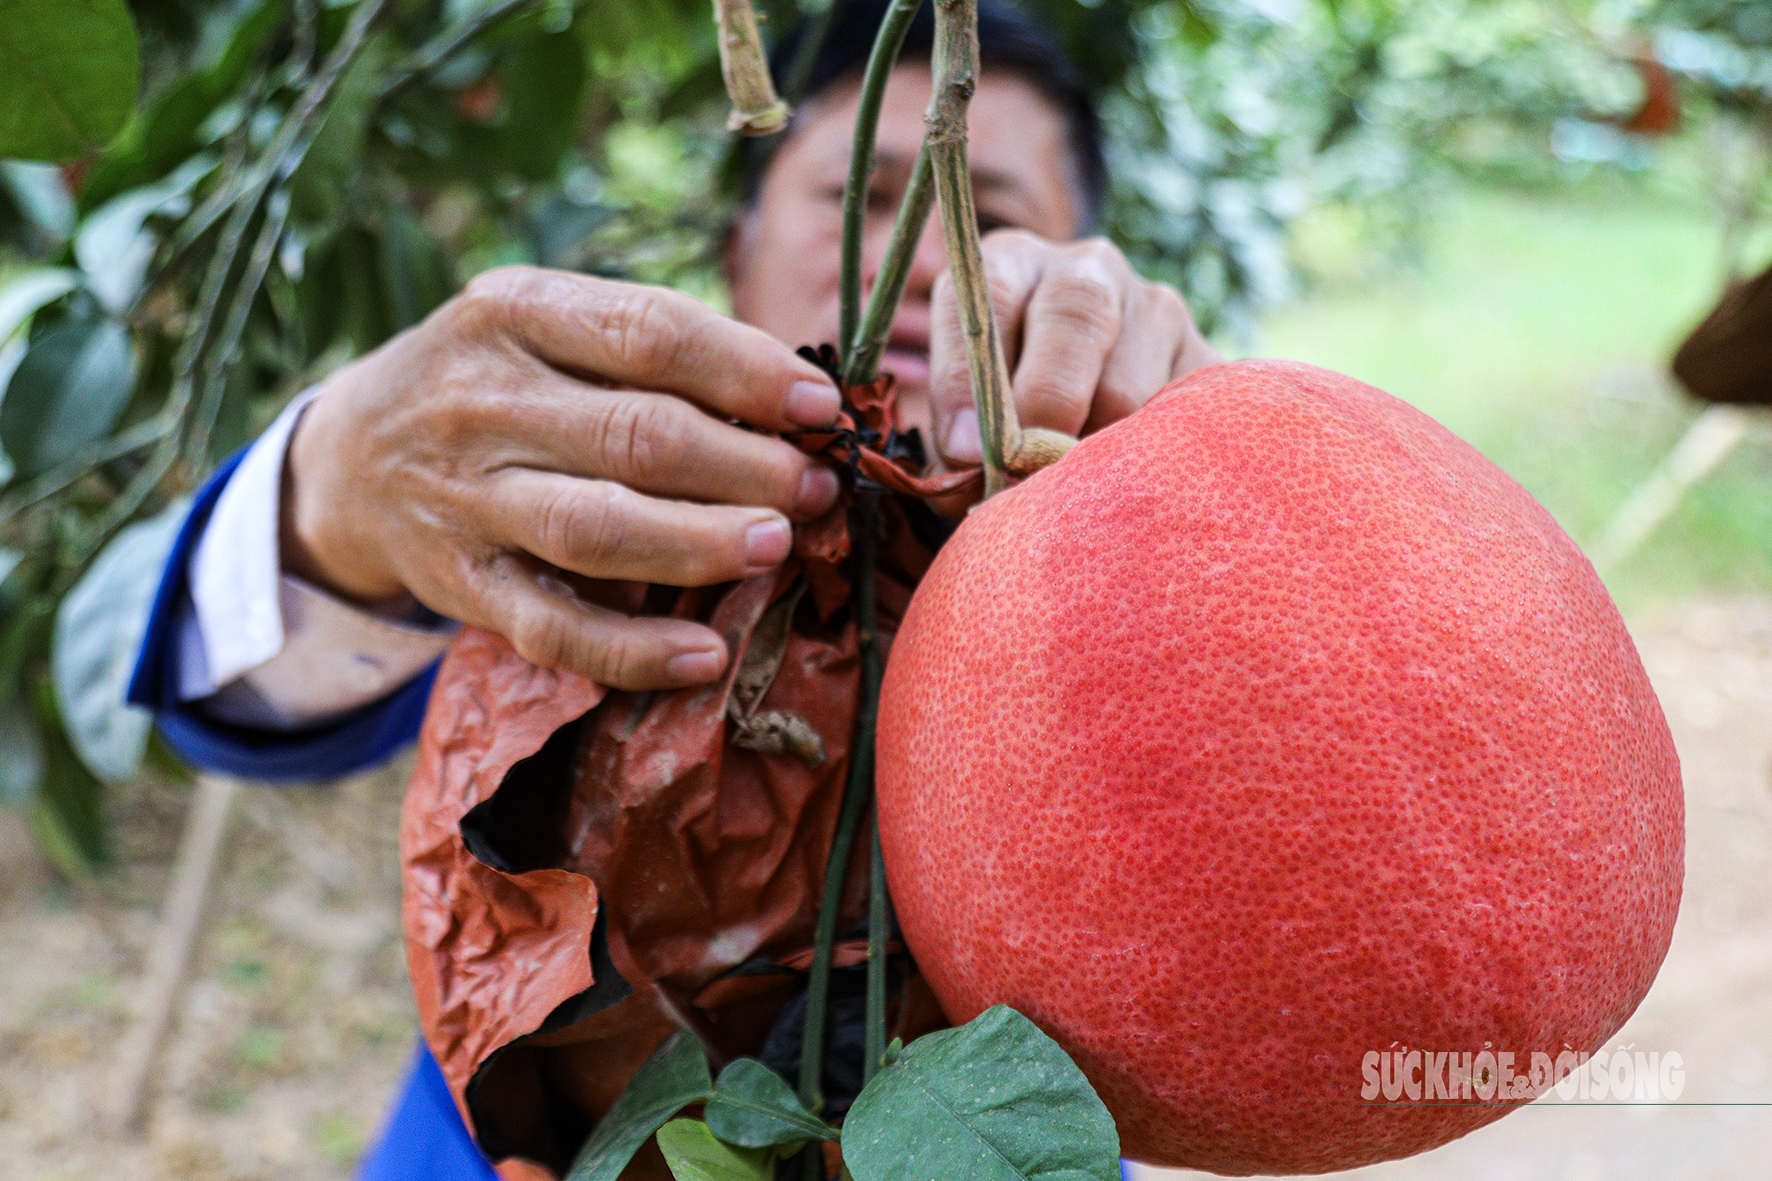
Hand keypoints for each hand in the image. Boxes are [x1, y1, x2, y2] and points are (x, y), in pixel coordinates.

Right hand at [282, 266, 843, 689]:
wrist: (350, 460)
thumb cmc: (494, 384)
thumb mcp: (544, 328)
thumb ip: (648, 349)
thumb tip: (795, 398)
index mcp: (514, 311)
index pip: (649, 333)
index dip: (748, 371)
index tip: (821, 406)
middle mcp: (482, 399)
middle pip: (638, 435)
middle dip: (747, 466)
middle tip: (816, 487)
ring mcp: (467, 498)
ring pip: (599, 528)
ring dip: (703, 541)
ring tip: (778, 544)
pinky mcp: (462, 584)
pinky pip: (555, 628)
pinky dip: (635, 650)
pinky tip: (705, 654)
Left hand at [927, 231, 1219, 466]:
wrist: (1077, 413)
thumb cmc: (996, 419)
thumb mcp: (962, 413)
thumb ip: (957, 434)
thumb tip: (977, 470)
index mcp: (1011, 265)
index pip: (990, 296)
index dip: (972, 375)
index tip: (966, 448)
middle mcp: (1087, 270)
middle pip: (1076, 318)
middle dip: (1046, 407)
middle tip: (1027, 472)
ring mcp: (1155, 309)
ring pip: (1126, 388)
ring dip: (1092, 450)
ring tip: (1070, 487)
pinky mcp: (1205, 359)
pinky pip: (1178, 420)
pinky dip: (1145, 463)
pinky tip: (1122, 481)